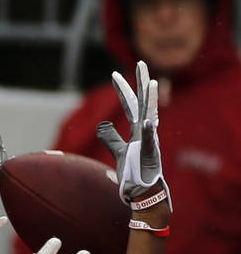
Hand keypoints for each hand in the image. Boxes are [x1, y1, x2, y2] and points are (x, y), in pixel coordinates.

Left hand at [96, 60, 171, 210]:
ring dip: (151, 100)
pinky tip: (148, 120)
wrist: (143, 191)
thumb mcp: (120, 151)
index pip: (129, 104)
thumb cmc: (134, 171)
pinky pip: (149, 140)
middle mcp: (144, 131)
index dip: (122, 90)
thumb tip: (102, 126)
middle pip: (142, 102)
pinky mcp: (150, 154)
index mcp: (137, 130)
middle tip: (141, 62)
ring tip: (152, 82)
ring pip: (150, 115)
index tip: (114, 74)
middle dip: (141, 83)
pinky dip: (148, 130)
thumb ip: (111, 138)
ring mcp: (148, 141)